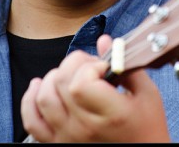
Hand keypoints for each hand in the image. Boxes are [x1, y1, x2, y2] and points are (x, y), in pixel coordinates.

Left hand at [20, 35, 169, 141]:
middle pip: (60, 83)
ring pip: (43, 98)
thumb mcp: (147, 94)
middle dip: (74, 64)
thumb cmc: (148, 128)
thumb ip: (126, 66)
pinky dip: (30, 100)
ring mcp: (68, 137)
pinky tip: (40, 86)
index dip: (89, 66)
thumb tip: (105, 42)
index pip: (81, 82)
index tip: (103, 66)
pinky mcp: (58, 143)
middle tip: (91, 67)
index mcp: (111, 114)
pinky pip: (32, 121)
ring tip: (72, 75)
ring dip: (53, 77)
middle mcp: (85, 128)